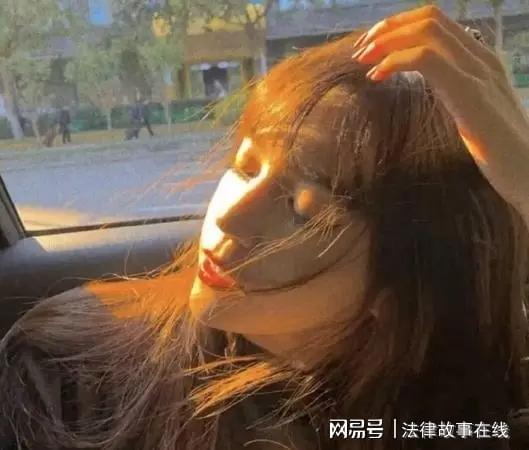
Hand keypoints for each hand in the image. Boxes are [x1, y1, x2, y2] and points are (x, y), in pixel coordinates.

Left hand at [351, 5, 528, 222]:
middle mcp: (481, 57)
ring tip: (363, 60)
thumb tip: (432, 82)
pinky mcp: (470, 94)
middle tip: (360, 52)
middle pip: (429, 18)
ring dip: (387, 41)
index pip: (437, 22)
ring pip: (427, 31)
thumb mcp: (473, 109)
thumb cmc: (500, 149)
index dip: (398, 28)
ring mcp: (478, 72)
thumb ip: (455, 89)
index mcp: (481, 59)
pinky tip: (377, 77)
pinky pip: (426, 60)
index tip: (372, 48)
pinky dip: (395, 62)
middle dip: (387, 29)